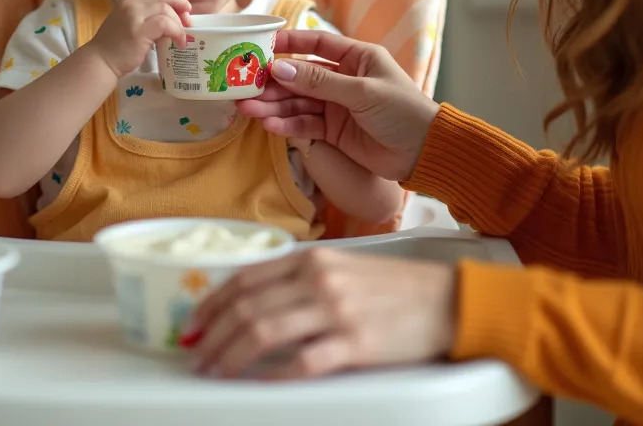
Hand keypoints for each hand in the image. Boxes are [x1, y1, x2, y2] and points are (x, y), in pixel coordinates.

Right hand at [85, 0, 191, 77]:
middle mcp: (132, 4)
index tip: (184, 11)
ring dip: (180, 24)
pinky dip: (177, 32)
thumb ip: (146, 17)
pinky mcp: (140, 30)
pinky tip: (179, 43)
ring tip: (182, 37)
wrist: (101, 60)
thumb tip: (172, 20)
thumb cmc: (115, 46)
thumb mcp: (129, 23)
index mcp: (130, 0)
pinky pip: (166, 24)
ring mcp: (135, 15)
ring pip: (167, 10)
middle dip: (181, 7)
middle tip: (188, 22)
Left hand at [188, 248, 456, 379]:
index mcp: (311, 259)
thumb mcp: (342, 269)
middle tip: (195, 354)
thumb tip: (254, 301)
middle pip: (247, 308)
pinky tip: (260, 383)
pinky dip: (275, 375)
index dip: (211, 302)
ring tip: (215, 371)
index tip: (193, 323)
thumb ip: (300, 279)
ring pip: (264, 334)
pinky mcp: (357, 343)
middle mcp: (318, 280)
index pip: (245, 278)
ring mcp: (336, 311)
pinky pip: (304, 362)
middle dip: (212, 334)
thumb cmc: (395, 288)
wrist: (449, 301)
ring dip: (231, 356)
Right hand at [235, 30, 440, 180]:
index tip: (261, 44)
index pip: (317, 43)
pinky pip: (304, 124)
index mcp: (357, 58)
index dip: (289, 42)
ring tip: (249, 110)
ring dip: (274, 105)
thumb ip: (319, 81)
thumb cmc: (402, 111)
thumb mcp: (361, 91)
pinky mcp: (333, 131)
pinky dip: (287, 125)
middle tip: (245, 87)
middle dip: (273, 82)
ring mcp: (336, 106)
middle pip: (300, 75)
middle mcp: (343, 79)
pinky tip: (270, 126)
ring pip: (298, 102)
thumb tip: (279, 67)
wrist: (424, 153)